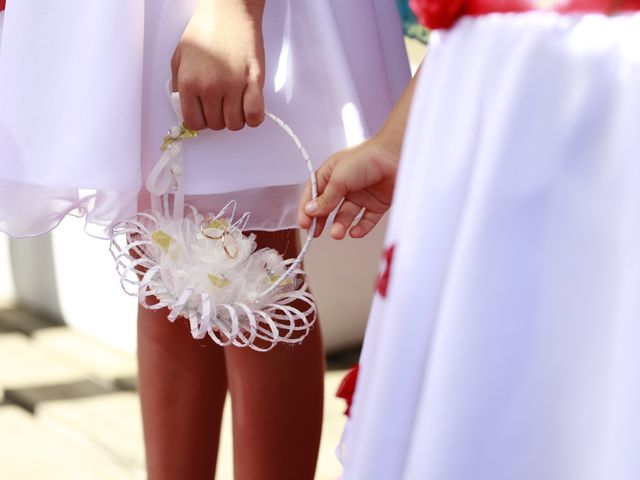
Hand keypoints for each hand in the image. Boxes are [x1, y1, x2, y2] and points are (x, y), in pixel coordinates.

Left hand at [171, 0, 265, 130]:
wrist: (229, 11)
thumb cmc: (206, 30)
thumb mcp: (180, 57)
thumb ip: (179, 85)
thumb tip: (185, 107)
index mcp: (189, 82)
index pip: (194, 122)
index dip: (200, 121)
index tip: (205, 114)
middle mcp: (210, 87)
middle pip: (216, 125)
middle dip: (219, 118)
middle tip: (221, 104)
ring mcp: (233, 85)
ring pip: (235, 124)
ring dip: (236, 119)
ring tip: (236, 104)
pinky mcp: (254, 81)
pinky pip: (255, 115)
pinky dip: (253, 118)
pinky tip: (250, 108)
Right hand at [298, 135, 400, 239]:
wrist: (397, 155)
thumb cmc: (368, 157)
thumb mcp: (339, 178)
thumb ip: (325, 197)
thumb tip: (311, 210)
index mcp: (332, 173)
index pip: (313, 193)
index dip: (307, 208)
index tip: (304, 223)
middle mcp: (345, 184)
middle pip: (328, 206)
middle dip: (321, 221)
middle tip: (316, 233)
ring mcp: (361, 195)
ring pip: (346, 215)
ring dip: (340, 225)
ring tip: (337, 233)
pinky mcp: (377, 204)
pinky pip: (366, 220)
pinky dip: (360, 228)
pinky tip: (354, 232)